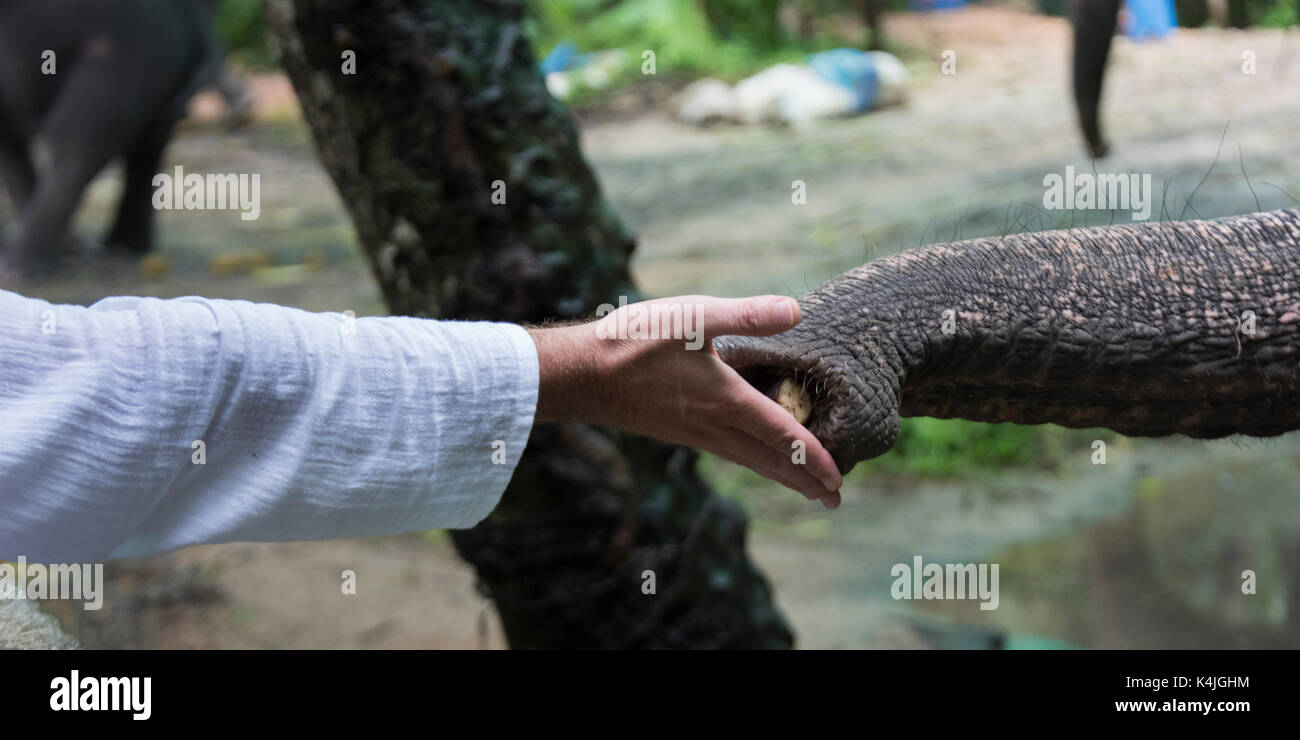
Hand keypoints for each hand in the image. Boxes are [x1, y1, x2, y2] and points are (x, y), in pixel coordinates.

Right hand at [528, 295, 842, 507]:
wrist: (579, 375)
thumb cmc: (633, 341)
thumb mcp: (694, 316)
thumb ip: (746, 314)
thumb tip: (796, 309)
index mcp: (727, 401)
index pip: (783, 437)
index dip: (814, 459)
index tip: (838, 480)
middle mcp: (714, 426)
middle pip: (770, 461)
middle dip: (804, 481)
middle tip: (833, 500)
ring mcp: (694, 433)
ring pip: (749, 461)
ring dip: (780, 476)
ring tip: (804, 488)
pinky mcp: (677, 430)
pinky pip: (728, 453)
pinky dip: (753, 461)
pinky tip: (752, 457)